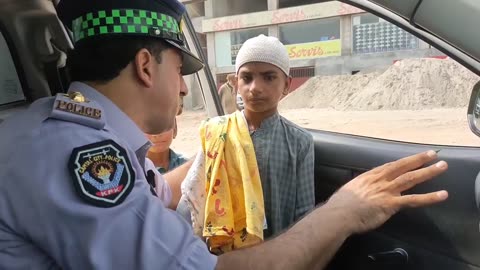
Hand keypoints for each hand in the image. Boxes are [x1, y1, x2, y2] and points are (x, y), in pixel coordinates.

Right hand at [326, 150, 447, 233]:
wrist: (339, 213)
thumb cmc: (341, 204)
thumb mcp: (351, 190)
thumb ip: (362, 188)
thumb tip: (364, 191)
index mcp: (370, 176)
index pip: (390, 166)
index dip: (403, 162)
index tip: (413, 158)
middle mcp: (380, 180)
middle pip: (403, 167)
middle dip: (418, 160)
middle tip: (433, 154)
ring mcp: (387, 191)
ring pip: (411, 178)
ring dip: (428, 172)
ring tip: (442, 166)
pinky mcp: (391, 203)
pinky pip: (413, 200)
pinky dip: (429, 197)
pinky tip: (442, 195)